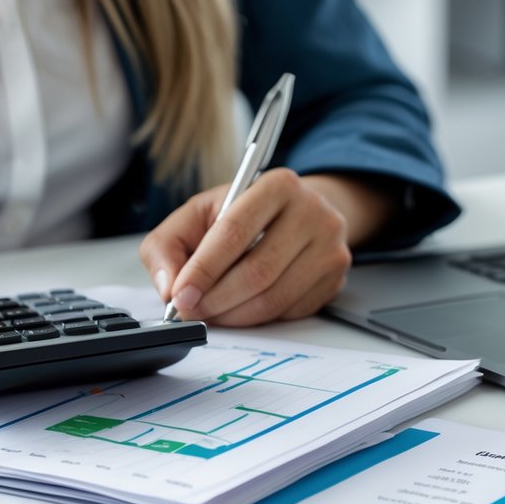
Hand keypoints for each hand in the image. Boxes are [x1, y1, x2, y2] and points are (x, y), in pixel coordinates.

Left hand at [140, 169, 391, 326]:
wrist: (297, 214)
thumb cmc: (243, 214)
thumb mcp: (199, 214)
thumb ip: (169, 245)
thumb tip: (168, 285)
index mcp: (277, 185)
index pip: (235, 232)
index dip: (203, 269)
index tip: (180, 295)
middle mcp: (313, 212)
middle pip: (257, 271)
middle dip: (216, 299)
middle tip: (191, 310)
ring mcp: (331, 248)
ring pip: (274, 298)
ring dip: (234, 315)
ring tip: (211, 312)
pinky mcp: (336, 279)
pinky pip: (290, 312)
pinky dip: (258, 318)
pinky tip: (240, 309)